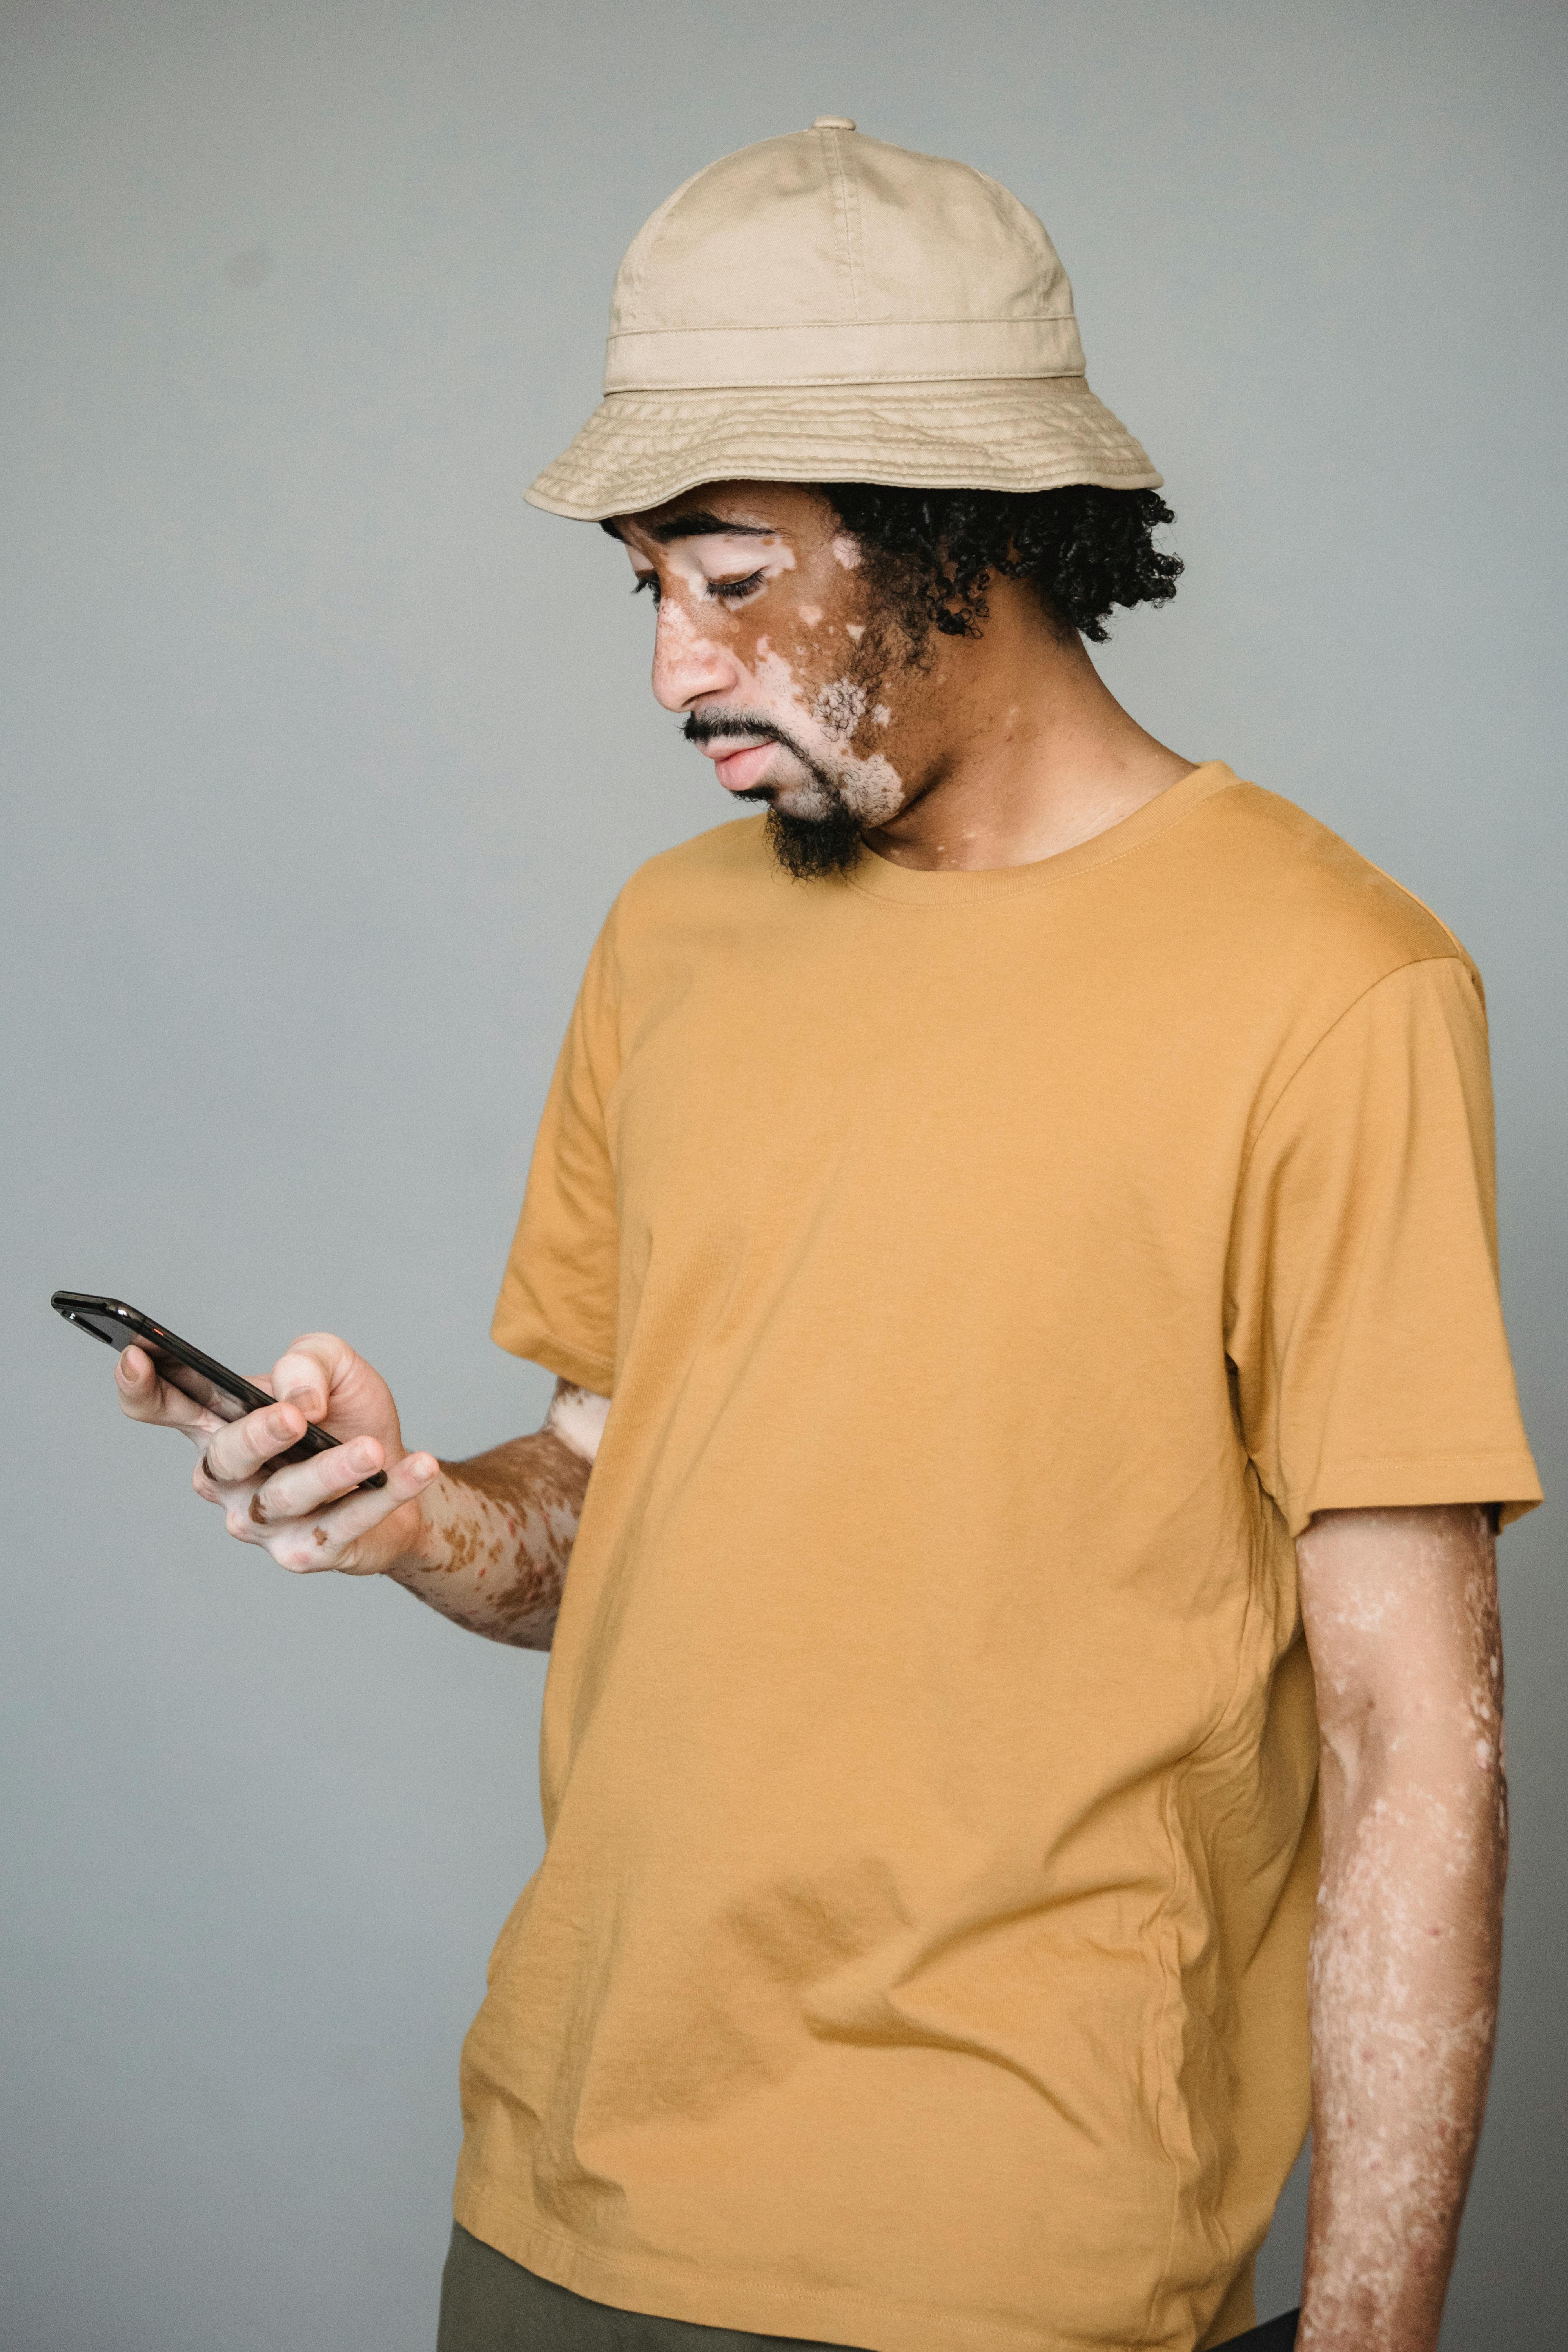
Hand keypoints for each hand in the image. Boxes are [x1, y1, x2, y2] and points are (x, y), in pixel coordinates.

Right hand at [116, 1329, 438, 1576]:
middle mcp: (229, 1479)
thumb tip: (299, 1398)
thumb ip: (309, 1361)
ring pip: (289, 1495)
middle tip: (296, 1416)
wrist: (400, 1473)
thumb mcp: (335, 1367)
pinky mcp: (305, 1553)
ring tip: (374, 1450)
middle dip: (260, 1435)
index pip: (161, 1407)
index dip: (140, 1385)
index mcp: (219, 1425)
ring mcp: (262, 1522)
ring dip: (335, 1469)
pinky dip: (386, 1495)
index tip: (137, 1353)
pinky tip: (417, 1468)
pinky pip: (345, 1525)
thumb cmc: (348, 1418)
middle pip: (226, 1458)